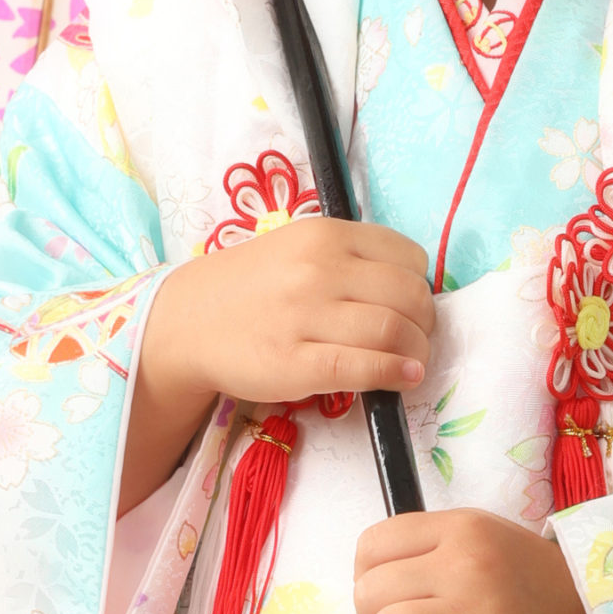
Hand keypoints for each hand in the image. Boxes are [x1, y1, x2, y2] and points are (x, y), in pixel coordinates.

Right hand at [120, 220, 434, 511]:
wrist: (187, 322)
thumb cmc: (252, 287)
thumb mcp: (299, 248)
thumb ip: (351, 259)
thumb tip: (412, 291)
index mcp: (325, 235)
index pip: (408, 258)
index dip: (420, 286)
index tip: (412, 306)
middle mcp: (318, 269)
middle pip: (408, 296)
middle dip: (425, 323)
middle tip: (417, 339)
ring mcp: (305, 317)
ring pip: (393, 330)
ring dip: (417, 351)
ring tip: (413, 362)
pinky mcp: (295, 363)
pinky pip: (364, 366)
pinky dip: (395, 373)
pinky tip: (404, 378)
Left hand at [352, 508, 610, 613]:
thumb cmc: (535, 591)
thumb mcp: (488, 544)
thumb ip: (434, 552)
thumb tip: (372, 581)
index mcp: (462, 527)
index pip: (372, 544)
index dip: (368, 577)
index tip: (391, 598)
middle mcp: (465, 561)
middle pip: (370, 591)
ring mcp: (476, 608)